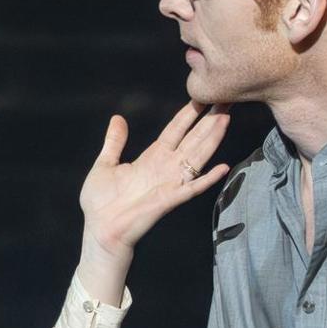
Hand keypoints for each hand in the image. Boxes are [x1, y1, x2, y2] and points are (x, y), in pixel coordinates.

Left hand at [79, 101, 231, 257]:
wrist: (100, 229)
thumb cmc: (100, 202)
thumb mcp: (105, 164)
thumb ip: (114, 142)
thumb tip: (118, 119)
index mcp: (151, 157)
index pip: (175, 130)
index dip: (188, 114)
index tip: (201, 98)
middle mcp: (165, 167)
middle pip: (192, 139)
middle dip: (208, 120)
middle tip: (225, 101)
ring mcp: (170, 183)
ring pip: (197, 156)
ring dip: (212, 139)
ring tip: (225, 119)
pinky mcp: (170, 200)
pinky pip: (192, 188)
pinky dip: (207, 179)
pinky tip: (222, 167)